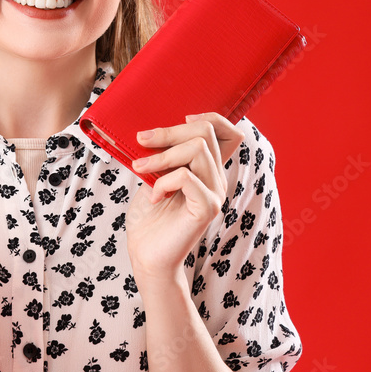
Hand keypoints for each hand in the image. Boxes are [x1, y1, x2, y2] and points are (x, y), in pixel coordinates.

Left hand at [125, 113, 244, 285]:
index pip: (230, 132)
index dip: (209, 117)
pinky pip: (186, 176)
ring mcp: (215, 193)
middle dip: (169, 131)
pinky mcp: (207, 209)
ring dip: (161, 155)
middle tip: (141, 140)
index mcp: (209, 169)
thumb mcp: (154, 174)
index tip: (180, 119)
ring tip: (140, 169)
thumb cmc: (148, 216)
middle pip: (206, 132)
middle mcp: (217, 178)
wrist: (146, 254)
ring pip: (197, 149)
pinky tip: (154, 196)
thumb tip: (152, 129)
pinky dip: (163, 180)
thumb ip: (164, 153)